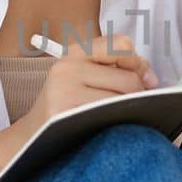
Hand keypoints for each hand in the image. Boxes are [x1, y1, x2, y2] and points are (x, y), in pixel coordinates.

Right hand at [16, 33, 159, 138]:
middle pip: (128, 78)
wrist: (32, 137)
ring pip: (122, 99)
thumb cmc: (66, 109)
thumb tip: (150, 79)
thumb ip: (118, 70)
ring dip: (130, 111)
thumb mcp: (85, 79)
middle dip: (138, 95)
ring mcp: (65, 90)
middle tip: (135, 106)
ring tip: (119, 117)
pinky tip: (110, 127)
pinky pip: (109, 116)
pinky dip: (118, 123)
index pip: (121, 44)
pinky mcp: (65, 112)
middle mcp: (68, 67)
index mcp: (75, 53)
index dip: (138, 62)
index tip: (143, 79)